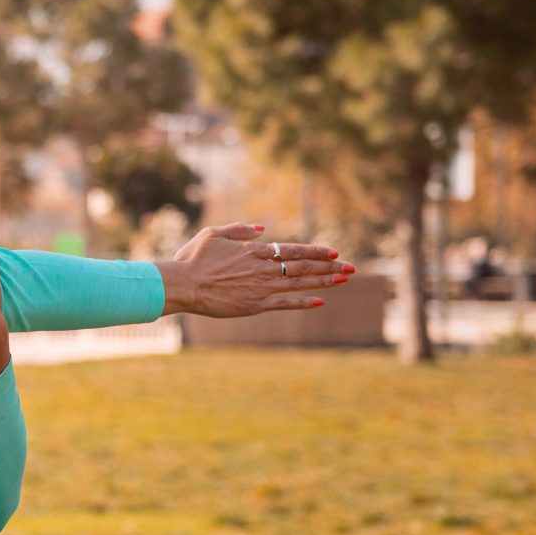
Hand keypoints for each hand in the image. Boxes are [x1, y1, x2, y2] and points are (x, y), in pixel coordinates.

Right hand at [156, 222, 355, 317]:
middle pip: (303, 267)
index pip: (292, 250)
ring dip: (324, 281)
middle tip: (351, 267)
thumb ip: (240, 229)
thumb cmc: (193, 258)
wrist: (184, 284)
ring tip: (344, 279)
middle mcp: (263, 268)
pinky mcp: (254, 305)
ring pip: (299, 284)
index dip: (315, 251)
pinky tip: (320, 301)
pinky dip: (303, 302)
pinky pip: (285, 303)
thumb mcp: (214, 234)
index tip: (334, 252)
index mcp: (254, 251)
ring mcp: (261, 287)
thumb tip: (263, 229)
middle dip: (329, 267)